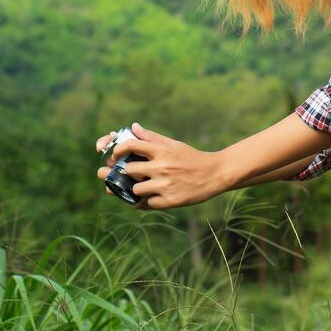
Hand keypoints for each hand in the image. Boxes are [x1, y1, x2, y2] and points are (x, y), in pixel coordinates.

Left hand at [95, 122, 221, 208]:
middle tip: (128, 175)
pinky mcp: (170, 201)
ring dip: (136, 189)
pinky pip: (148, 204)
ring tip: (142, 187)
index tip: (115, 156)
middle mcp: (162, 167)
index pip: (130, 146)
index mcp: (161, 151)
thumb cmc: (191, 158)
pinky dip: (147, 201)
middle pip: (129, 170)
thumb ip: (151, 137)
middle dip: (126, 173)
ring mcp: (165, 185)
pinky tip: (151, 197)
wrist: (215, 174)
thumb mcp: (173, 144)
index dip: (118, 151)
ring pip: (136, 189)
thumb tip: (133, 127)